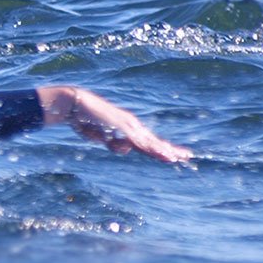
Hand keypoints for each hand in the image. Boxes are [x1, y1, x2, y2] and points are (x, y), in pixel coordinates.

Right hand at [37, 85, 191, 162]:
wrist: (74, 104)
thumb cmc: (85, 119)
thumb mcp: (101, 137)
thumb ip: (114, 143)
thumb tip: (126, 149)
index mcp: (127, 127)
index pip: (147, 140)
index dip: (161, 148)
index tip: (175, 155)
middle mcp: (131, 125)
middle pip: (153, 140)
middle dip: (170, 149)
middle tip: (188, 157)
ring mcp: (127, 124)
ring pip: (148, 142)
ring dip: (162, 151)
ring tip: (175, 159)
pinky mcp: (121, 125)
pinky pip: (137, 140)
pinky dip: (149, 148)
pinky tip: (158, 153)